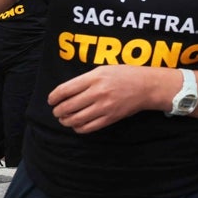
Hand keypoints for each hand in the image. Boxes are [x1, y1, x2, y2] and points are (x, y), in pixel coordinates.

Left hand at [48, 64, 164, 132]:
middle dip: (57, 111)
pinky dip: (78, 128)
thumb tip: (66, 92)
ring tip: (65, 118)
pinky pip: (87, 127)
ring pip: (75, 119)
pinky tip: (77, 124)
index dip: (54, 97)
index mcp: (94, 77)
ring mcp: (104, 107)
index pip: (65, 90)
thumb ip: (85, 79)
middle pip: (67, 106)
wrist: (145, 86)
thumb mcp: (103, 69)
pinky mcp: (109, 118)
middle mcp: (97, 92)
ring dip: (65, 121)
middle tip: (57, 111)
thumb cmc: (124, 75)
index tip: (51, 100)